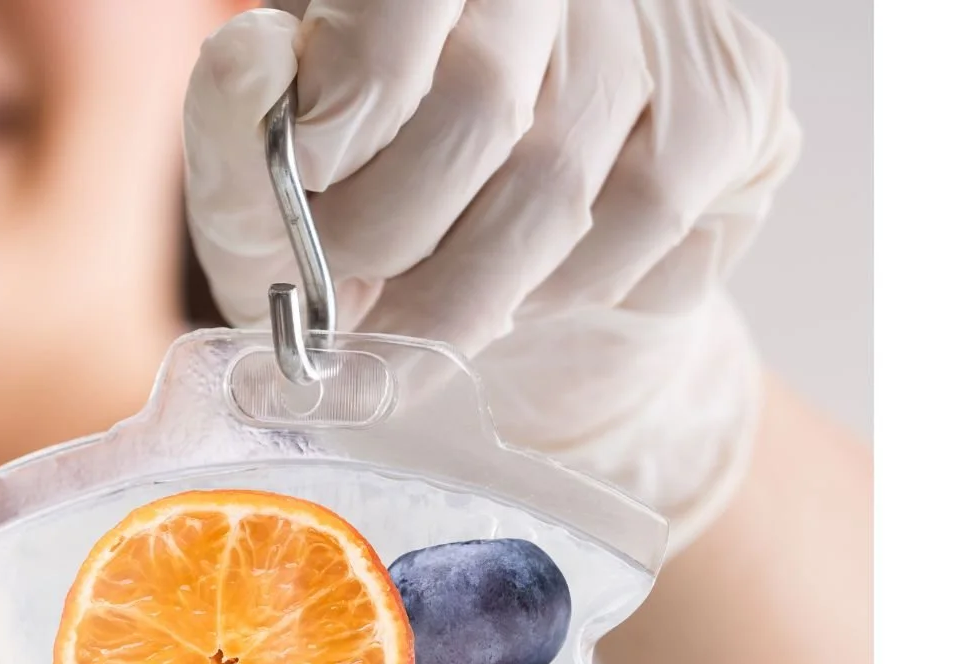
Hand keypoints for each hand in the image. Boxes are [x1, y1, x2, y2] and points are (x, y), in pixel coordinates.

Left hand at [184, 0, 799, 549]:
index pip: (396, 6)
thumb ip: (237, 132)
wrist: (517, 307)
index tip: (305, 185)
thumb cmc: (370, 226)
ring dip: (467, 292)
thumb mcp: (263, 192)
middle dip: (388, 238)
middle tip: (344, 297)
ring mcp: (661, 22)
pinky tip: (528, 291)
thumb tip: (255, 61)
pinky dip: (562, 290)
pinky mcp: (737, 100)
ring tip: (416, 320)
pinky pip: (644, 221)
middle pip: (479, 107)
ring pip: (557, 183)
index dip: (343, 113)